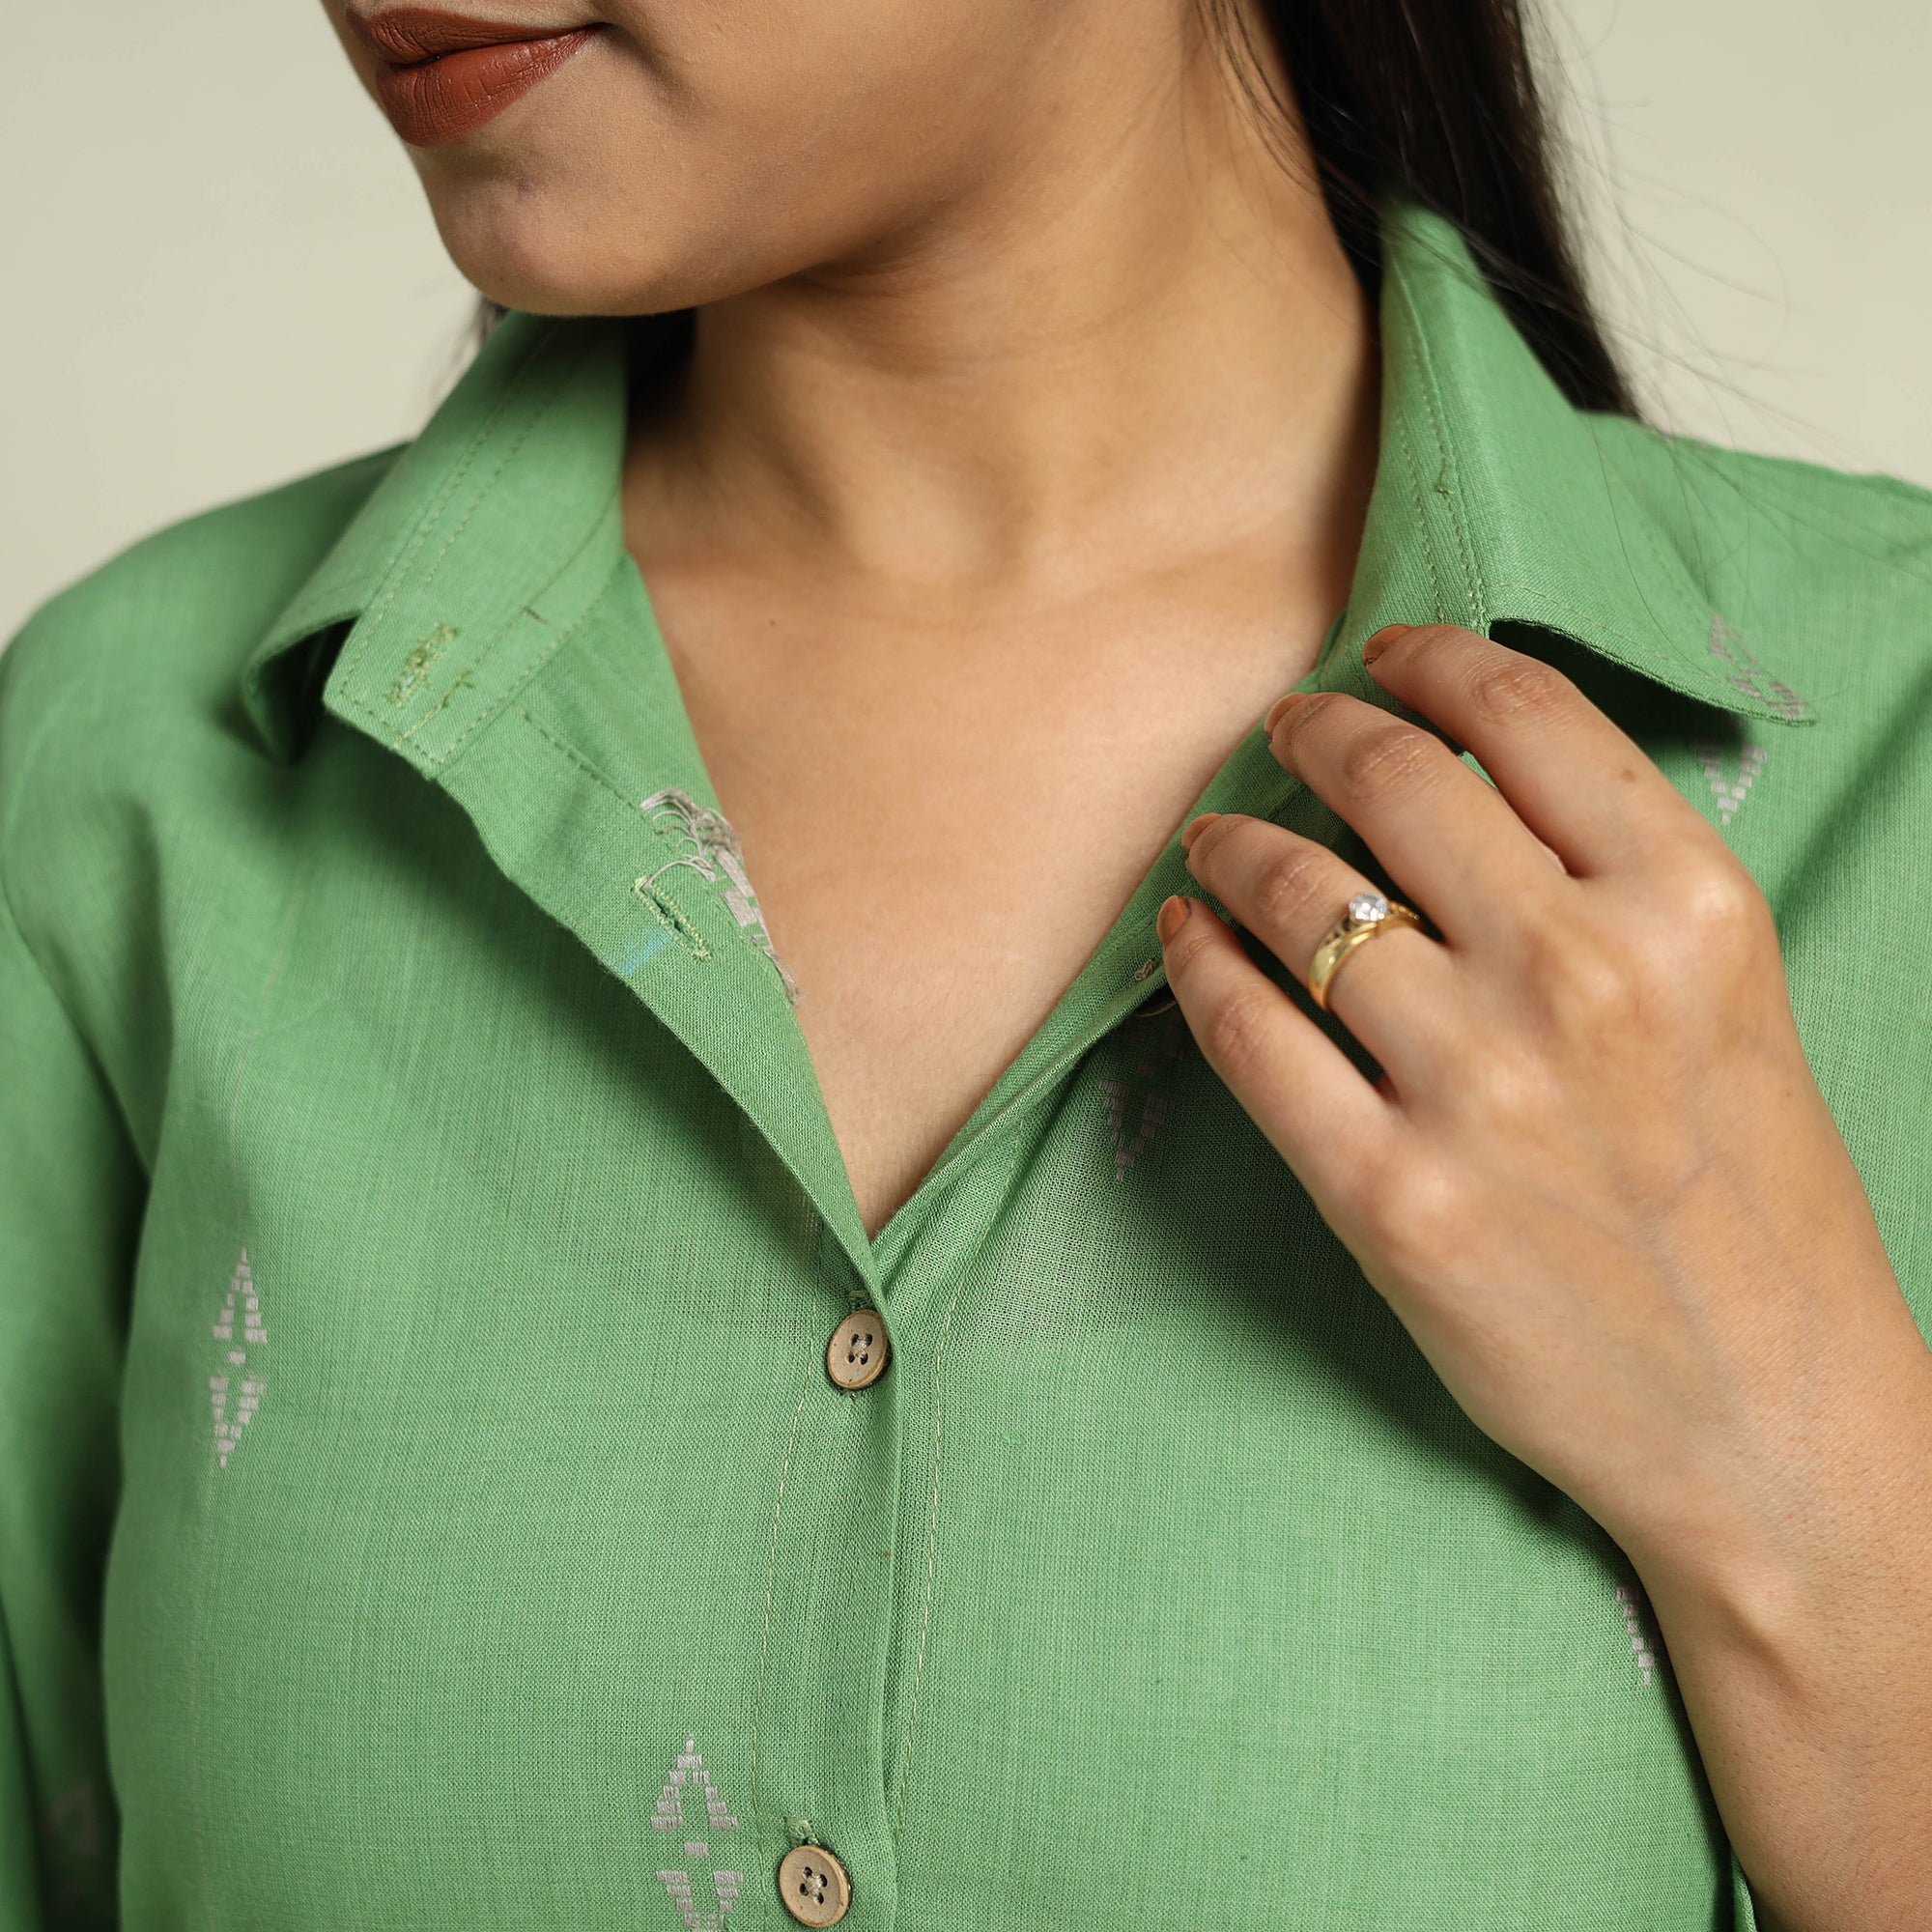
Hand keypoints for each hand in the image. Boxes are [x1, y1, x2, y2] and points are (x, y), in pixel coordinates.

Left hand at [1158, 622, 1918, 1563]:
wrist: (1770, 1420)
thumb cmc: (1753, 1207)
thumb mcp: (1732, 1003)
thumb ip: (1618, 884)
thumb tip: (1463, 779)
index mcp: (1689, 907)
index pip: (1523, 716)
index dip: (1428, 661)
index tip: (1380, 659)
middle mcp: (1582, 974)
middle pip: (1390, 781)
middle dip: (1313, 733)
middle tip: (1280, 734)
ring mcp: (1476, 1086)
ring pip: (1298, 895)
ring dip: (1235, 844)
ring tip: (1214, 839)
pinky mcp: (1387, 1194)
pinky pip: (1245, 1031)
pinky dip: (1197, 961)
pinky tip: (1184, 933)